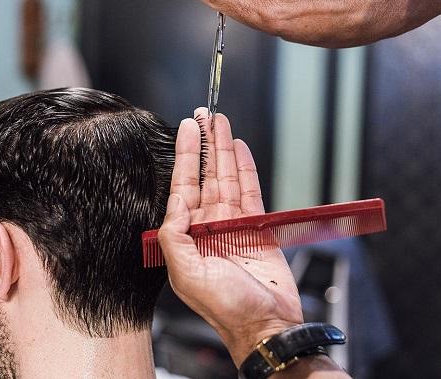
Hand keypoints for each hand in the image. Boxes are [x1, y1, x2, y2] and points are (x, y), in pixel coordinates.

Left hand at [157, 108, 302, 365]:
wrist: (267, 325)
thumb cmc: (227, 309)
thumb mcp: (187, 275)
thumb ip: (174, 237)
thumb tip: (173, 206)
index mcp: (188, 237)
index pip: (184, 187)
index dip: (185, 156)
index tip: (186, 129)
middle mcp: (208, 228)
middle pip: (205, 177)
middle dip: (204, 146)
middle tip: (204, 115)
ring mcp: (233, 226)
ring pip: (227, 179)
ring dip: (223, 151)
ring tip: (221, 123)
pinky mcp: (257, 228)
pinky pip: (250, 191)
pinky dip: (245, 170)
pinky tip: (239, 150)